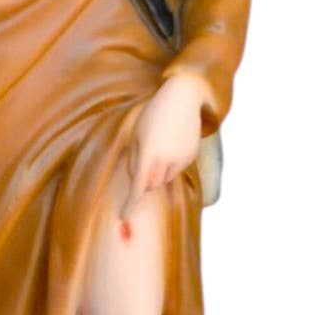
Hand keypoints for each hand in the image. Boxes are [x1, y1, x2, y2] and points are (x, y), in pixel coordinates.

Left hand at [122, 73, 210, 218]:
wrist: (182, 98)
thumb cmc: (153, 114)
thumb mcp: (136, 133)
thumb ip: (133, 159)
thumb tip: (136, 179)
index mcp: (148, 154)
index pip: (138, 187)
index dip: (130, 204)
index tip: (123, 216)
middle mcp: (166, 160)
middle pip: (151, 185)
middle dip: (145, 180)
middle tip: (144, 157)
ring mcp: (181, 160)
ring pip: (165, 179)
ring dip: (158, 172)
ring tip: (159, 146)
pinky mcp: (191, 157)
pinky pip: (177, 169)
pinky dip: (171, 163)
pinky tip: (172, 142)